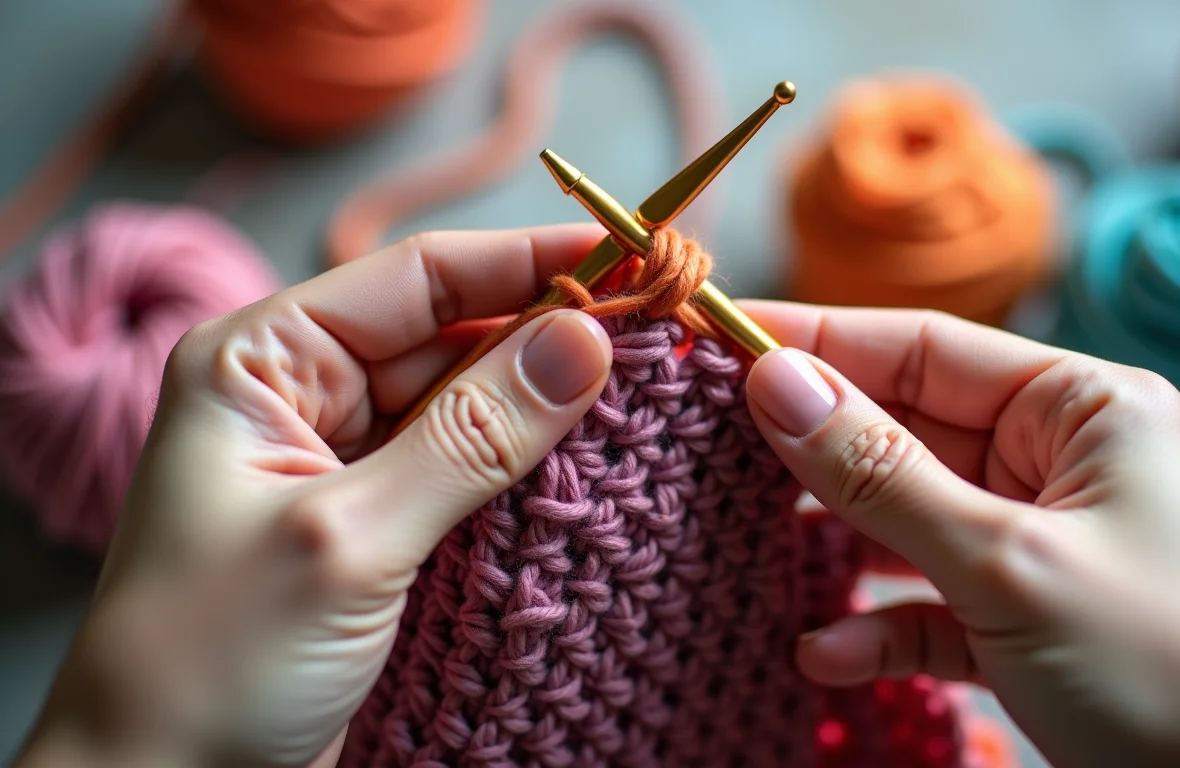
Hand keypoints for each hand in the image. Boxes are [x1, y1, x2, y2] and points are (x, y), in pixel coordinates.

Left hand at [14, 225, 613, 767]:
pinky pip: (466, 470)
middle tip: (657, 332)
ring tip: (644, 390)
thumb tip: (585, 342)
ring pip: (466, 404)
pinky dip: (526, 466)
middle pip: (450, 336)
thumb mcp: (348, 538)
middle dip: (547, 333)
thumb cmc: (208, 662)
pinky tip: (590, 458)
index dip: (525, 260)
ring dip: (545, 402)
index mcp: (261, 362)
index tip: (627, 255)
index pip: (414, 279)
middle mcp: (302, 396)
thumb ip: (472, 437)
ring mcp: (343, 462)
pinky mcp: (378, 525)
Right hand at [739, 302, 1179, 767]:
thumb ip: (881, 473)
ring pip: (907, 518)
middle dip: (813, 449)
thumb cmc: (1169, 675)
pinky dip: (880, 627)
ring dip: (838, 544)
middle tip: (704, 443)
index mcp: (1082, 410)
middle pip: (905, 430)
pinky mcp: (1022, 619)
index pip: (922, 348)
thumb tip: (774, 383)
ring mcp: (1038, 542)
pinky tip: (829, 653)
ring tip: (746, 543)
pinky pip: (929, 603)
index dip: (815, 339)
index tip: (719, 335)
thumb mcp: (1007, 564)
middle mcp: (1058, 462)